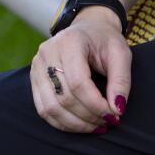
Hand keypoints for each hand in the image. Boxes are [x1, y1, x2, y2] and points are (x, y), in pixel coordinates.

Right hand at [29, 10, 131, 133]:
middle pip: (63, 97)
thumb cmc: (105, 40)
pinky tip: (80, 124)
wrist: (88, 28)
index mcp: (69, 42)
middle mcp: (48, 53)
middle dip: (88, 116)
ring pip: (50, 108)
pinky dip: (62, 122)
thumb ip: (121, 80)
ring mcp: (37, 67)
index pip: (78, 82)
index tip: (113, 115)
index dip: (95, 104)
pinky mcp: (34, 79)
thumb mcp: (120, 54)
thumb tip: (117, 109)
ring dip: (75, 124)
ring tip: (96, 126)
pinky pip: (43, 109)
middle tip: (108, 122)